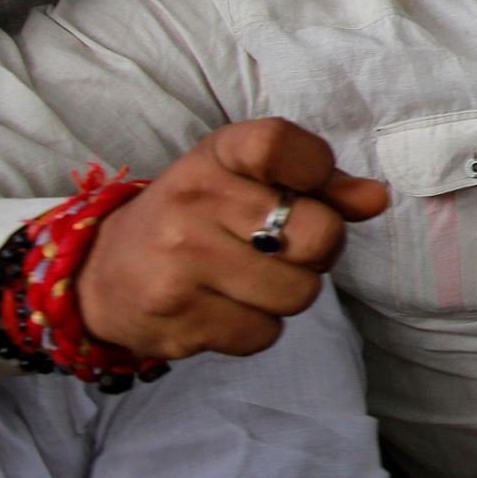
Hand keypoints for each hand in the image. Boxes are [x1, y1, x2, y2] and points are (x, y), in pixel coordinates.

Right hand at [77, 119, 388, 360]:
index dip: (316, 168)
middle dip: (318, 250)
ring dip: (288, 292)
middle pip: (319, 235)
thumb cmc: (198, 218)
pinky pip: (265, 334)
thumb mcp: (249, 181)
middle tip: (286, 249)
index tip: (306, 185)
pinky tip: (225, 307)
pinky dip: (257, 327)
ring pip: (300, 293)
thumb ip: (320, 185)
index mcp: (216, 155)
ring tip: (250, 278)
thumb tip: (376, 199)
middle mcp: (194, 202)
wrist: (101, 275)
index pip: (281, 143)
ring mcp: (181, 263)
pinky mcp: (177, 320)